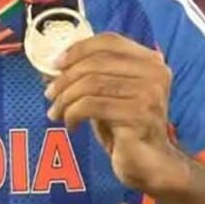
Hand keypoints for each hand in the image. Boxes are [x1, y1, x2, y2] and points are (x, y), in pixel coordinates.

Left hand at [44, 32, 185, 192]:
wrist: (147, 162)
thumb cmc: (125, 126)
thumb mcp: (109, 92)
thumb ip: (92, 72)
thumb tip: (56, 62)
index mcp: (150, 60)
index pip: (110, 40)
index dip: (79, 48)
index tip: (55, 64)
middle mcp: (154, 73)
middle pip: (97, 63)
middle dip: (65, 78)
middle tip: (49, 93)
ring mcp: (150, 93)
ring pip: (91, 84)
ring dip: (65, 98)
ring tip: (55, 111)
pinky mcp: (139, 115)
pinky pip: (92, 106)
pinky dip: (73, 113)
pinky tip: (71, 124)